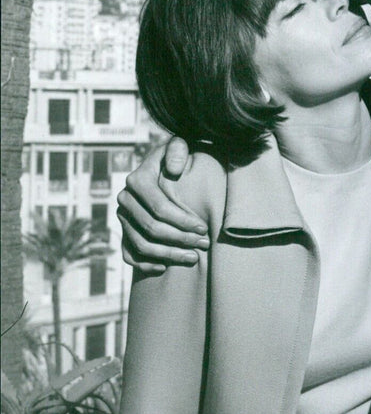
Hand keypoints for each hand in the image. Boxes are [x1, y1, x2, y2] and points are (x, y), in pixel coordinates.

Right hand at [117, 138, 208, 273]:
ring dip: (168, 255)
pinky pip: (129, 254)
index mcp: (137, 180)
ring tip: (193, 257)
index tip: (204, 228)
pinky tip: (165, 268)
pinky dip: (145, 265)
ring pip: (142, 245)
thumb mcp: (179, 146)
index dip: (182, 221)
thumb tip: (173, 170)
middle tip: (203, 244)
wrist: (163, 168)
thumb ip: (177, 150)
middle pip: (152, 229)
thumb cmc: (176, 158)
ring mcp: (122, 217)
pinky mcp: (123, 231)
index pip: (160, 207)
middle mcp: (125, 199)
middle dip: (180, 239)